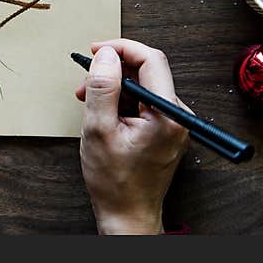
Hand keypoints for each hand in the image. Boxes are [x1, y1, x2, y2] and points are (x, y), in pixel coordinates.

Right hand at [74, 39, 189, 234]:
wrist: (127, 214)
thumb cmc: (115, 181)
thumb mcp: (98, 130)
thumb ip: (103, 88)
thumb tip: (106, 55)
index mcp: (167, 114)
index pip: (151, 59)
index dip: (121, 48)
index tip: (97, 50)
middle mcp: (177, 116)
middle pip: (146, 71)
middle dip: (113, 71)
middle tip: (86, 82)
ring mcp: (172, 123)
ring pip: (142, 85)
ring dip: (114, 87)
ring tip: (90, 103)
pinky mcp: (165, 129)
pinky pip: (143, 101)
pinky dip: (121, 101)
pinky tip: (103, 114)